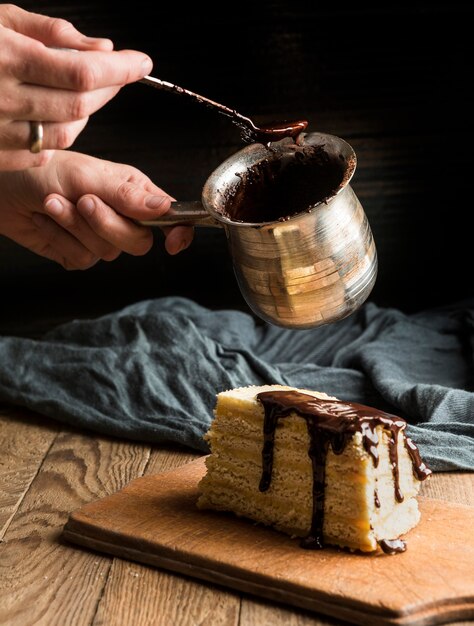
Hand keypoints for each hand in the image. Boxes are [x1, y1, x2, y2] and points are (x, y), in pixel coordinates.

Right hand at [0, 4, 152, 169]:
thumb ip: (50, 32)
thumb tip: (100, 48)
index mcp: (3, 58)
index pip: (81, 71)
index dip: (118, 69)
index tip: (142, 62)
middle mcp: (0, 100)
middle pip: (78, 105)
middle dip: (109, 88)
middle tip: (121, 72)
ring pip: (64, 131)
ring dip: (88, 112)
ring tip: (91, 89)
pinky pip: (42, 150)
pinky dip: (60, 132)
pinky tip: (59, 112)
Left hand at [0, 150, 193, 268]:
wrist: (5, 186)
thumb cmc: (46, 169)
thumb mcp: (89, 176)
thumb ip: (127, 196)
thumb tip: (166, 209)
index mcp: (134, 192)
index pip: (170, 217)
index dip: (178, 233)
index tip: (172, 244)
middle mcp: (122, 216)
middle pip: (138, 242)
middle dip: (107, 225)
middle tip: (83, 201)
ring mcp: (101, 237)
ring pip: (107, 252)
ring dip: (75, 227)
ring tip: (54, 203)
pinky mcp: (78, 253)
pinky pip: (82, 260)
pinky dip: (60, 240)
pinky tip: (46, 219)